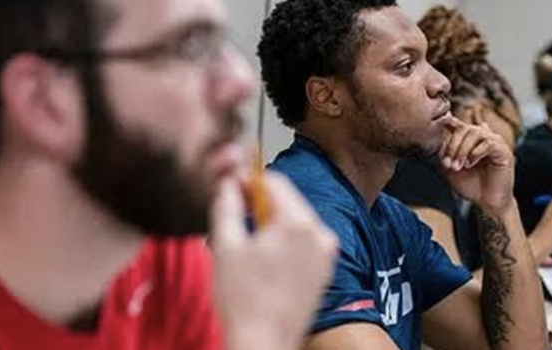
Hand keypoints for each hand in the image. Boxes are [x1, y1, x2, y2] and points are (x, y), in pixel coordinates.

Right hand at [210, 172, 337, 349]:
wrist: (264, 343)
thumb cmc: (243, 300)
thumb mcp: (225, 245)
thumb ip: (226, 204)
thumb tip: (226, 181)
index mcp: (299, 223)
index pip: (275, 181)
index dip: (249, 182)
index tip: (230, 190)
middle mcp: (320, 234)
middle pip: (288, 200)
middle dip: (260, 204)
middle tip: (234, 218)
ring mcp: (326, 254)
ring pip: (295, 221)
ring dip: (271, 224)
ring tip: (247, 245)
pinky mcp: (324, 270)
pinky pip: (304, 242)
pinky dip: (285, 242)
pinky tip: (263, 260)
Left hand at [439, 117, 514, 213]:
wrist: (487, 203)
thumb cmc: (470, 185)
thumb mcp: (450, 168)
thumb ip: (443, 153)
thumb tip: (436, 139)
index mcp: (470, 139)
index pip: (458, 124)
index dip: (448, 122)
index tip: (439, 124)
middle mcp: (483, 137)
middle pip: (464, 128)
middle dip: (452, 145)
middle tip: (447, 163)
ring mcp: (494, 142)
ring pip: (475, 134)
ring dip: (462, 150)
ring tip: (457, 166)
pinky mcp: (503, 151)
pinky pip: (488, 143)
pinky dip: (475, 153)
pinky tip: (469, 164)